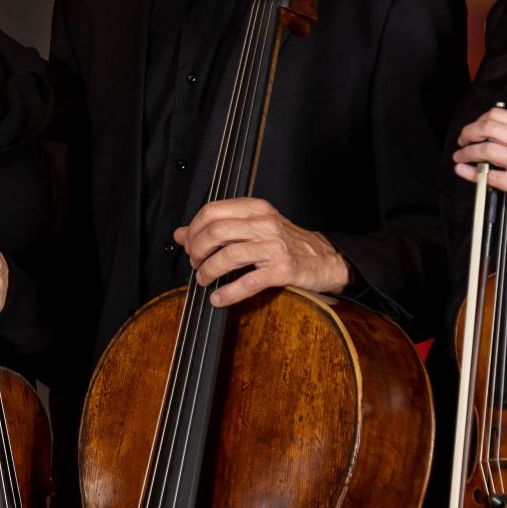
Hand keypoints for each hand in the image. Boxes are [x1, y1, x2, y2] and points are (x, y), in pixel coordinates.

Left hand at [174, 197, 347, 307]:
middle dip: (197, 251)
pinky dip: (228, 293)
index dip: (193, 231)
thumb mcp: (253, 227)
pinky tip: (218, 298)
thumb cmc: (287, 243)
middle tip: (196, 264)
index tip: (189, 246)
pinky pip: (248, 282)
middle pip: (216, 232)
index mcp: (256, 209)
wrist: (326, 259)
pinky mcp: (283, 270)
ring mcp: (275, 246)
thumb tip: (180, 234)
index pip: (211, 212)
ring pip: (228, 256)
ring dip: (208, 272)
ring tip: (204, 280)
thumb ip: (218, 228)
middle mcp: (265, 223)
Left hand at [452, 106, 506, 224]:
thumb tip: (488, 131)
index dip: (478, 121)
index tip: (471, 130)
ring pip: (487, 150)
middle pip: (489, 128)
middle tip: (462, 142)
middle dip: (468, 134)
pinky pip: (490, 176)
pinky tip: (466, 172)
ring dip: (467, 153)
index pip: (498, 115)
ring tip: (460, 157)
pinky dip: (472, 173)